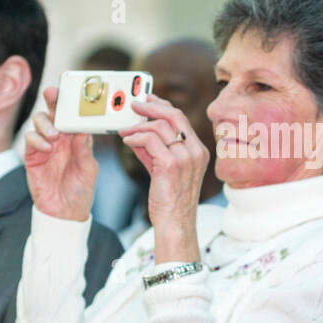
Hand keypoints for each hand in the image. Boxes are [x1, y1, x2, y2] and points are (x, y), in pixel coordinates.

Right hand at [24, 86, 97, 220]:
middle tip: (53, 94)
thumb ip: (85, 151)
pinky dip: (37, 139)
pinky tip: (47, 148)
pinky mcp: (32, 156)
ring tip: (55, 136)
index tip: (70, 88)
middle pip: (53, 111)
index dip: (70, 100)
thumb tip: (82, 131)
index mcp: (76, 138)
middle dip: (52, 99)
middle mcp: (60, 138)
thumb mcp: (89, 170)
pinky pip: (30, 139)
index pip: (72, 114)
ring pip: (39, 121)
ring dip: (46, 123)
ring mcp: (45, 145)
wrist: (65, 213)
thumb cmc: (81, 191)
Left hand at [119, 95, 207, 261]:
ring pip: (159, 126)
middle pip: (173, 115)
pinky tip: (126, 141)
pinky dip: (135, 137)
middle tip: (133, 104)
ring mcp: (185, 158)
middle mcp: (195, 151)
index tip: (148, 99)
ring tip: (123, 130)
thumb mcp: (163, 169)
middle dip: (151, 106)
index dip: (163, 105)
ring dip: (137, 125)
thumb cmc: (170, 200)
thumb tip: (137, 132)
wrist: (174, 223)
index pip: (181, 119)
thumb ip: (154, 149)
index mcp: (198, 150)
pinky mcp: (170, 165)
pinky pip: (149, 140)